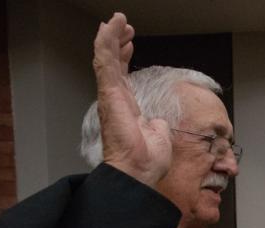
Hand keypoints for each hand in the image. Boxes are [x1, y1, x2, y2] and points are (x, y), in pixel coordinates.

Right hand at [93, 13, 171, 185]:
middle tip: (125, 26)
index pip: (123, 76)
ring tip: (118, 20)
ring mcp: (110, 95)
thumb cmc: (147, 161)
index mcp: (128, 108)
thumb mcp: (159, 136)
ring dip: (111, 36)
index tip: (130, 43)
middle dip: (118, 42)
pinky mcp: (109, 92)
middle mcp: (116, 100)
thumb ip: (157, 124)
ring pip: (106, 58)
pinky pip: (104, 61)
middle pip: (113, 63)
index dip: (125, 57)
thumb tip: (158, 121)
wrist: (139, 171)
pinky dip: (106, 41)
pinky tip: (110, 26)